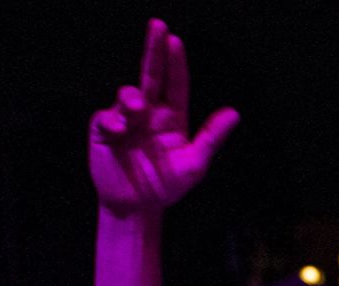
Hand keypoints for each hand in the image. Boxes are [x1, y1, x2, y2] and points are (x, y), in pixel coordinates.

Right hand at [88, 20, 238, 218]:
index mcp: (172, 116)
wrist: (137, 207)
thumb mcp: (194, 165)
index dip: (175, 62)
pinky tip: (118, 131)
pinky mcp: (104, 131)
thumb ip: (211, 138)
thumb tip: (234, 113)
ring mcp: (125, 119)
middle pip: (151, 74)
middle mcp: (149, 112)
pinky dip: (113, 120)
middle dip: (153, 49)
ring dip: (131, 96)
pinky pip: (106, 117)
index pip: (175, 83)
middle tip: (157, 25)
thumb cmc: (167, 186)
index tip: (175, 40)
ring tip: (138, 109)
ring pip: (127, 93)